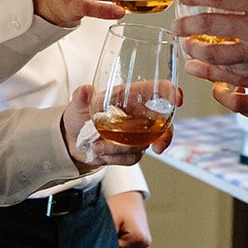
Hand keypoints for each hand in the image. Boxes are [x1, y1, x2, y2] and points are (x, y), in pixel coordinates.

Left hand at [60, 86, 175, 171]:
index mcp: (130, 96)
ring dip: (120, 149)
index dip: (171, 93)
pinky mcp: (131, 151)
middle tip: (158, 147)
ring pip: (143, 145)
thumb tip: (85, 90)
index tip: (177, 100)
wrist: (71, 142)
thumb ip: (81, 97)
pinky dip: (115, 157)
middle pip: (164, 124)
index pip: (159, 90)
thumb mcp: (77, 104)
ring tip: (98, 146)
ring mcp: (137, 134)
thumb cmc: (79, 116)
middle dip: (165, 137)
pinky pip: (132, 158)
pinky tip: (100, 152)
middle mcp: (138, 115)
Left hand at [107, 190, 151, 247]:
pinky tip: (115, 232)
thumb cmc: (117, 202)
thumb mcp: (108, 221)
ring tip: (110, 229)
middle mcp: (144, 242)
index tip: (99, 238)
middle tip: (103, 233)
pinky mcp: (141, 239)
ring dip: (114, 246)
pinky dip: (118, 243)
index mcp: (138, 239)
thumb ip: (105, 241)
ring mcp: (144, 242)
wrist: (126, 189)